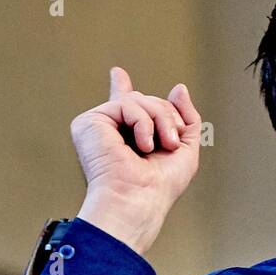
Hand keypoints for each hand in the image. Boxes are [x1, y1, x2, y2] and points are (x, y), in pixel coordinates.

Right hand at [71, 66, 201, 254]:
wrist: (140, 200)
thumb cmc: (160, 187)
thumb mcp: (185, 149)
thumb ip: (186, 118)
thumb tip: (178, 88)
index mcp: (129, 139)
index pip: (125, 107)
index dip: (121, 88)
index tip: (117, 73)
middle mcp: (111, 131)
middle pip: (146, 100)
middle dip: (168, 116)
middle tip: (171, 142)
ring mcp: (99, 126)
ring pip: (139, 99)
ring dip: (161, 119)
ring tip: (162, 145)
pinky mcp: (89, 123)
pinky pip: (126, 103)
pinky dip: (143, 122)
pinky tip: (143, 145)